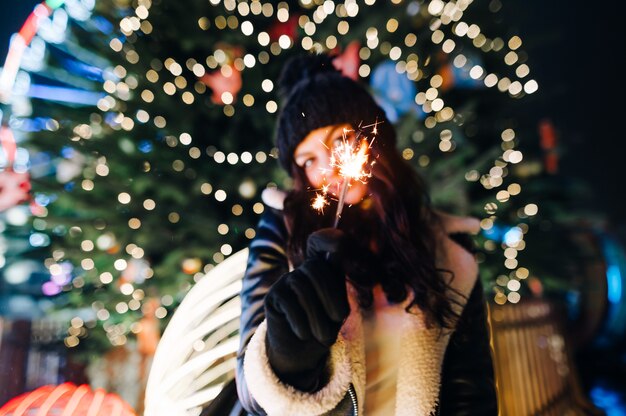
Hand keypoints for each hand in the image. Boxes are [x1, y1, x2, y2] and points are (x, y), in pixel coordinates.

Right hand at [264, 228, 349, 390]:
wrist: (301, 352)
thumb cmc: (324, 328)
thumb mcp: (337, 310)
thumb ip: (337, 285)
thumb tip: (335, 254)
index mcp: (324, 270)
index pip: (324, 245)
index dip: (331, 239)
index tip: (341, 245)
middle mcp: (304, 271)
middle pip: (315, 268)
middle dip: (330, 295)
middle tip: (339, 320)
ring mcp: (287, 281)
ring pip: (302, 287)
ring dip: (316, 315)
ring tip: (323, 336)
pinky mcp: (273, 296)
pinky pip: (287, 302)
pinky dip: (299, 321)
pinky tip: (304, 334)